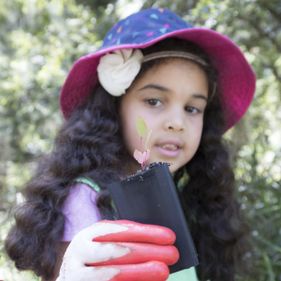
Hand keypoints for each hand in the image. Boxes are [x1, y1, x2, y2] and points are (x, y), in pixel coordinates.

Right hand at [56, 220, 178, 280]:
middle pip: (116, 250)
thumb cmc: (96, 259)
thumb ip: (125, 241)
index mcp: (88, 235)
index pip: (119, 229)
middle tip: (171, 253)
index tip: (168, 236)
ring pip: (111, 274)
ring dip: (140, 272)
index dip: (145, 232)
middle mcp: (78, 253)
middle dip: (147, 251)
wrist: (73, 280)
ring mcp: (76, 275)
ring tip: (163, 270)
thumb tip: (157, 242)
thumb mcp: (105, 243)